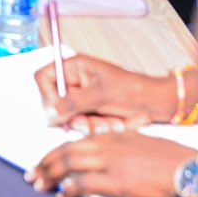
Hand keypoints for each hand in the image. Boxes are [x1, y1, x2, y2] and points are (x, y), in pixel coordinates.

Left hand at [33, 131, 195, 196]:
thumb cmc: (175, 162)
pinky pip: (83, 184)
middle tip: (33, 174)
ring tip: (40, 185)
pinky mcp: (115, 182)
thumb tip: (108, 160)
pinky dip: (69, 191)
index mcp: (116, 136)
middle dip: (46, 163)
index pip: (77, 140)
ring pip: (69, 165)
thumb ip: (123, 148)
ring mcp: (111, 163)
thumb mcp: (145, 144)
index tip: (47, 160)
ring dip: (51, 176)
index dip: (58, 151)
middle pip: (67, 151)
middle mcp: (110, 145)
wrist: (191, 172)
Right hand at [35, 55, 178, 130]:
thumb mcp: (100, 94)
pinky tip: (111, 124)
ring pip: (68, 118)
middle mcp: (74, 83)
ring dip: (87, 124)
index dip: (47, 95)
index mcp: (75, 67)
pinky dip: (94, 129)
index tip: (59, 109)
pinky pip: (80, 126)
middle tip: (88, 121)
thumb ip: (73, 102)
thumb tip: (51, 112)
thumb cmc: (131, 89)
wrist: (152, 105)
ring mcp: (81, 99)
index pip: (44, 77)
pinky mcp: (88, 113)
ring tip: (107, 122)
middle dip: (73, 116)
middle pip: (54, 102)